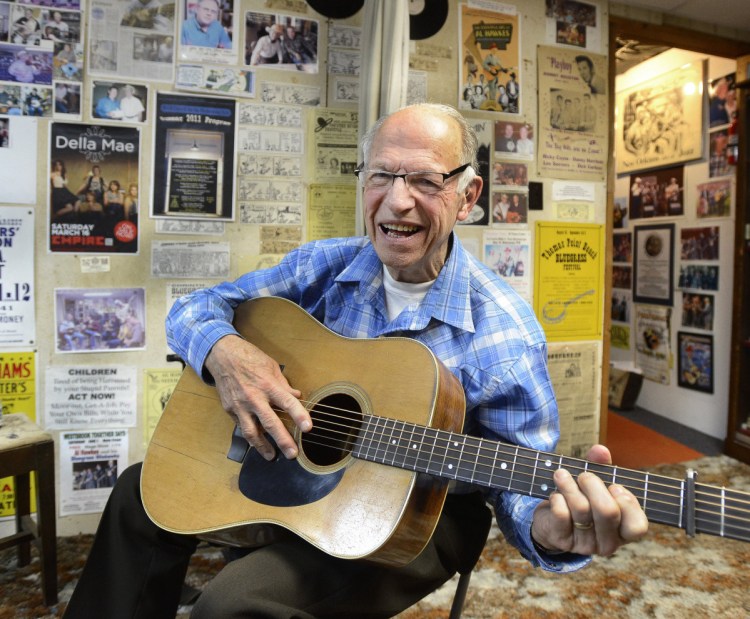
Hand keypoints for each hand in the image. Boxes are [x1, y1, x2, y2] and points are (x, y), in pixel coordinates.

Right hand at [204, 334, 311, 460]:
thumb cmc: (250, 358)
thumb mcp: (272, 367)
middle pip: (270, 423)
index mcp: (268, 384)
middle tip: (293, 454)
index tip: (308, 428)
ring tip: (272, 456)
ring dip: (263, 447)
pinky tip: (258, 444)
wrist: (223, 356)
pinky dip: (251, 436)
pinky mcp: (230, 410)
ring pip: (252, 432)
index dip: (299, 415)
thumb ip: (284, 385)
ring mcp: (240, 405)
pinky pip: (242, 427)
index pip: (287, 402)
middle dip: (283, 440)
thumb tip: (297, 396)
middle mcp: (254, 397)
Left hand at [530, 444, 647, 556]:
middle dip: (593, 484)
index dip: (628, 503)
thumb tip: (600, 450)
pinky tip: (555, 495)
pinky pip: (562, 514)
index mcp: (623, 531)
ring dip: (569, 485)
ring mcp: (585, 544)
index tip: (614, 486)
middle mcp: (608, 542)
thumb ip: (601, 466)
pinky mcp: (562, 540)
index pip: (638, 526)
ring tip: (561, 475)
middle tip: (584, 476)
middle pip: (607, 511)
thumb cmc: (580, 499)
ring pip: (582, 509)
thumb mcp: (594, 484)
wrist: (551, 520)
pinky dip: (557, 497)